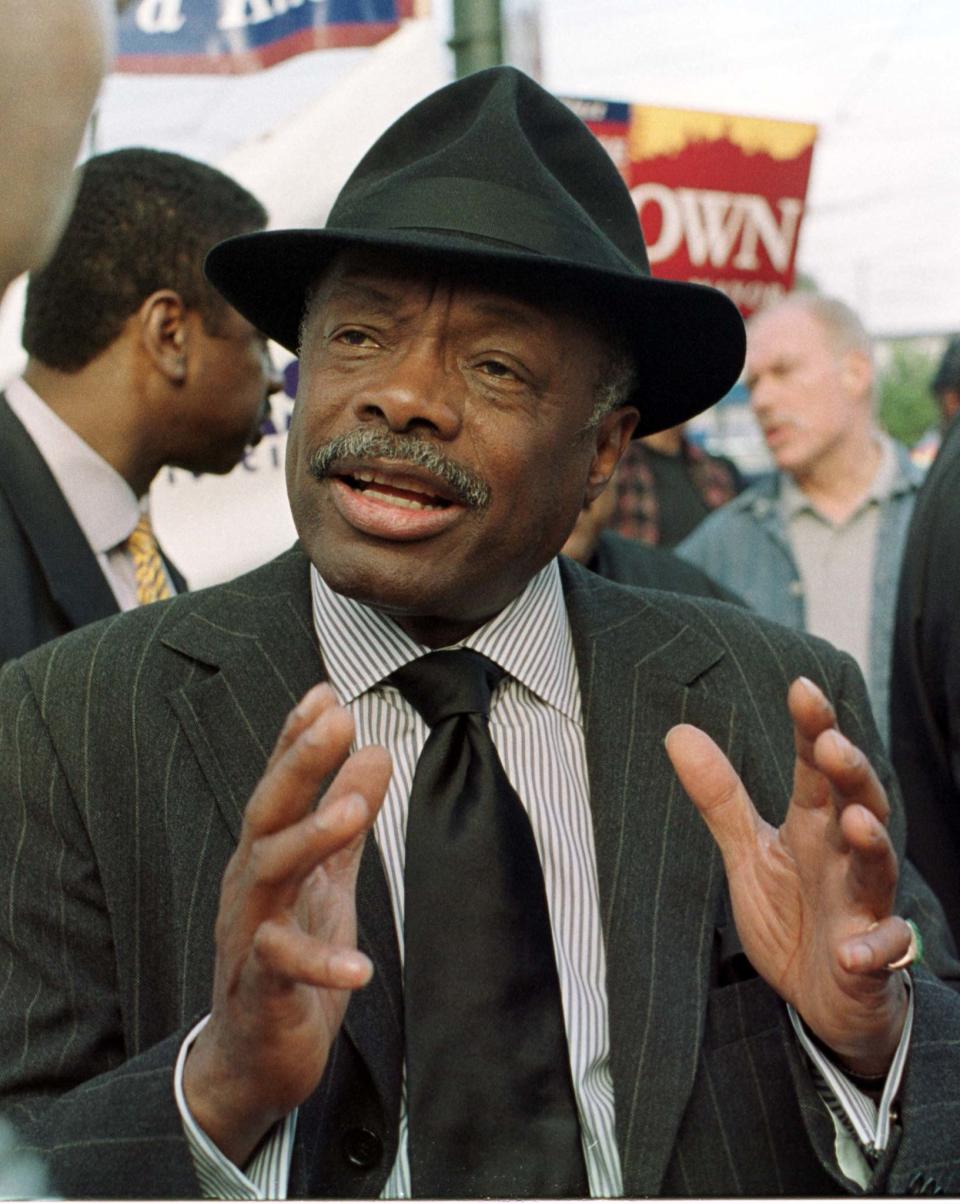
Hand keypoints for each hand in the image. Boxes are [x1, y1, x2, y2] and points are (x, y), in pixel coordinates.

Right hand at [183, 684, 391, 1166]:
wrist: (252, 1056)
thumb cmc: (289, 956)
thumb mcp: (326, 878)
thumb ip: (345, 818)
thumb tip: (377, 750)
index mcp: (265, 854)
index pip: (278, 786)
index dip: (296, 739)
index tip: (326, 692)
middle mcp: (249, 885)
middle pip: (268, 813)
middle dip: (299, 764)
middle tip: (337, 720)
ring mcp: (250, 935)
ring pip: (269, 874)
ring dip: (311, 838)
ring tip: (356, 810)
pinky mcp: (261, 991)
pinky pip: (284, 968)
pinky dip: (321, 962)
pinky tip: (359, 965)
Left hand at [665, 676, 910, 1076]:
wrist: (825, 997)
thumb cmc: (793, 913)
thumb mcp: (749, 852)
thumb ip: (720, 797)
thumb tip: (678, 732)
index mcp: (814, 827)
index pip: (816, 770)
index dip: (812, 729)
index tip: (801, 688)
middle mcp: (843, 858)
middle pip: (859, 805)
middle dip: (850, 774)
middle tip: (832, 743)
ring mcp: (862, 907)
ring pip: (877, 870)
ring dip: (872, 845)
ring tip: (856, 821)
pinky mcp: (870, 959)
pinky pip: (882, 951)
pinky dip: (873, 949)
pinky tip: (853, 950)